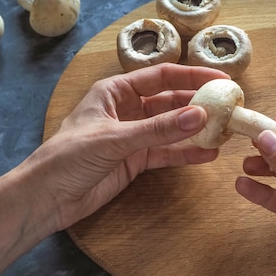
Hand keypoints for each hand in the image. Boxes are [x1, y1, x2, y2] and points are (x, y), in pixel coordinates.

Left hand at [30, 63, 228, 231]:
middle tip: (230, 108)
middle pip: (170, 101)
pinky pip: (166, 153)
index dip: (192, 76)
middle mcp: (128, 109)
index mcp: (116, 91)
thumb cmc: (69, 157)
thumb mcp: (115, 138)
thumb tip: (200, 115)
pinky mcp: (136, 160)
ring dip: (196, 130)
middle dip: (199, 104)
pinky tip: (207, 154)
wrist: (46, 199)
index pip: (161, 77)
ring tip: (225, 132)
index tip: (222, 79)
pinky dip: (185, 153)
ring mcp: (134, 136)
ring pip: (171, 128)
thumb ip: (158, 129)